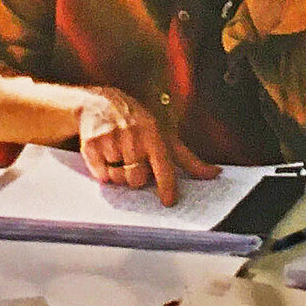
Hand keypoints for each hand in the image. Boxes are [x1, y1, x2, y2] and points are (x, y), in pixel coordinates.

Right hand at [74, 86, 217, 205]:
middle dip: (136, 178)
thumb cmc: (138, 124)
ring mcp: (110, 139)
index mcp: (153, 134)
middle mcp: (132, 135)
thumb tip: (215, 173)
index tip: (168, 202)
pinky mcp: (90, 145)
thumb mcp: (164, 136)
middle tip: (134, 163)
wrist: (100, 103)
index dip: (166, 185)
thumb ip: (189, 159)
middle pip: (137, 179)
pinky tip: (105, 155)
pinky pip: (100, 175)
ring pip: (118, 178)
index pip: (163, 165)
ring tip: (119, 156)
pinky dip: (103, 172)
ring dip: (120, 174)